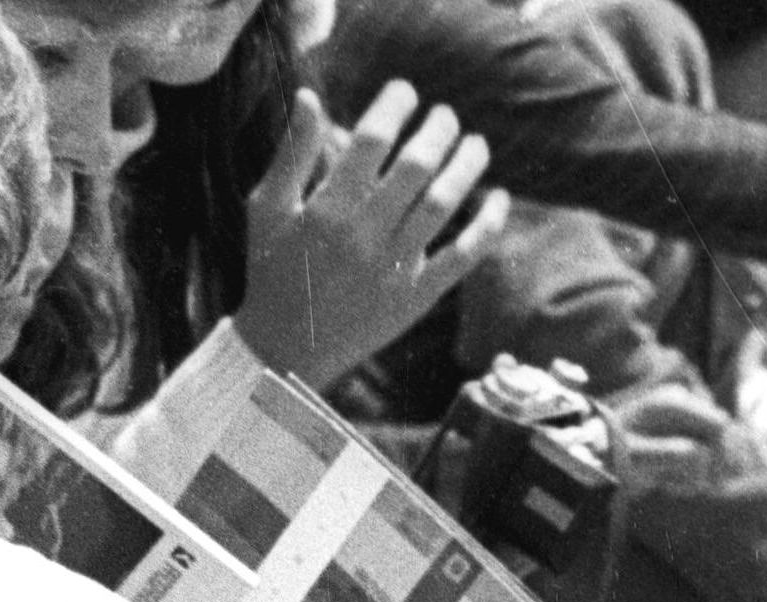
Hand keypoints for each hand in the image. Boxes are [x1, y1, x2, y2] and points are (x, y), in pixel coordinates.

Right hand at [237, 83, 509, 387]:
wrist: (287, 346)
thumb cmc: (272, 267)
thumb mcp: (266, 206)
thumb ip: (292, 153)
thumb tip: (309, 96)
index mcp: (327, 208)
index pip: (372, 142)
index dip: (394, 109)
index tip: (405, 91)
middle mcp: (365, 235)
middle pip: (416, 169)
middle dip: (437, 132)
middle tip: (445, 114)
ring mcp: (395, 267)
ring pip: (443, 206)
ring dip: (467, 169)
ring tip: (477, 143)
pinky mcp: (418, 296)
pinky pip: (462, 257)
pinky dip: (487, 227)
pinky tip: (499, 199)